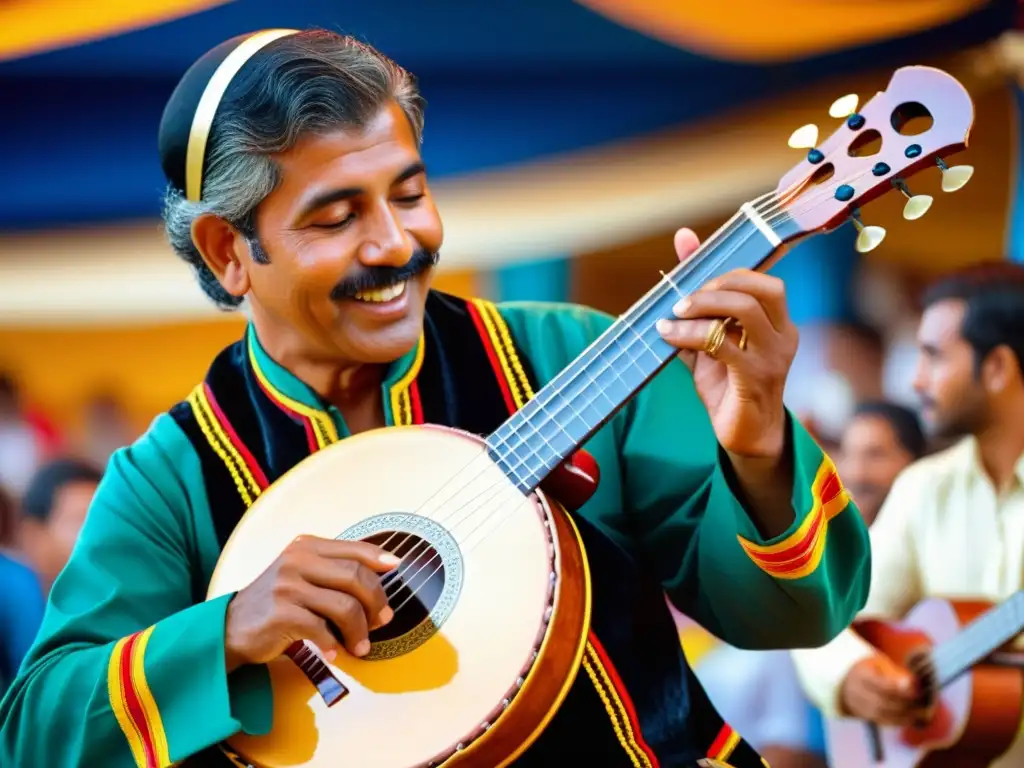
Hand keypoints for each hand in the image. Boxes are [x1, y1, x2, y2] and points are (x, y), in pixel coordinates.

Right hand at [224, 535, 398, 671]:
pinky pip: (323, 630)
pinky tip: (333, 654)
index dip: (378, 558)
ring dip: (359, 631)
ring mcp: (288, 586)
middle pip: (355, 578)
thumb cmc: (276, 602)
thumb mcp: (301, 574)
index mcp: (306, 546)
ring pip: (345, 606)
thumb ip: (333, 570)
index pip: (353, 548)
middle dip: (376, 603)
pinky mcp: (282, 613)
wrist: (231, 627)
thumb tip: (382, 577)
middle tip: (381, 622)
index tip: (397, 567)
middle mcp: (297, 560)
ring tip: (360, 646)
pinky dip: (334, 646)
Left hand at [656, 228, 798, 458]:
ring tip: (675, 314)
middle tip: (683, 298)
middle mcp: (783, 334)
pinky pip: (723, 345)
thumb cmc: (726, 385)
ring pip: (746, 310)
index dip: (729, 263)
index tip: (688, 256)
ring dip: (704, 305)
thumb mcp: (708, 342)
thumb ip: (695, 310)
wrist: (745, 434)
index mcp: (777, 321)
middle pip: (762, 287)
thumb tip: (672, 272)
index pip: (762, 278)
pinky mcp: (755, 378)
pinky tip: (667, 336)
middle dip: (718, 283)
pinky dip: (690, 335)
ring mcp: (773, 356)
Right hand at [839, 655, 927, 725]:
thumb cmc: (872, 670)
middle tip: (922, 702)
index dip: (901, 691)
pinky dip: (900, 721)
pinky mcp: (867, 717)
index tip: (917, 692)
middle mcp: (858, 692)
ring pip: (884, 714)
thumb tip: (913, 684)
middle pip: (883, 702)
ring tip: (921, 711)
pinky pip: (885, 722)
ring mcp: (860, 706)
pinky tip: (913, 717)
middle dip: (905, 704)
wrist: (849, 682)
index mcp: (861, 675)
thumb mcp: (880, 665)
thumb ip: (897, 674)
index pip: (882, 685)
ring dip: (905, 715)